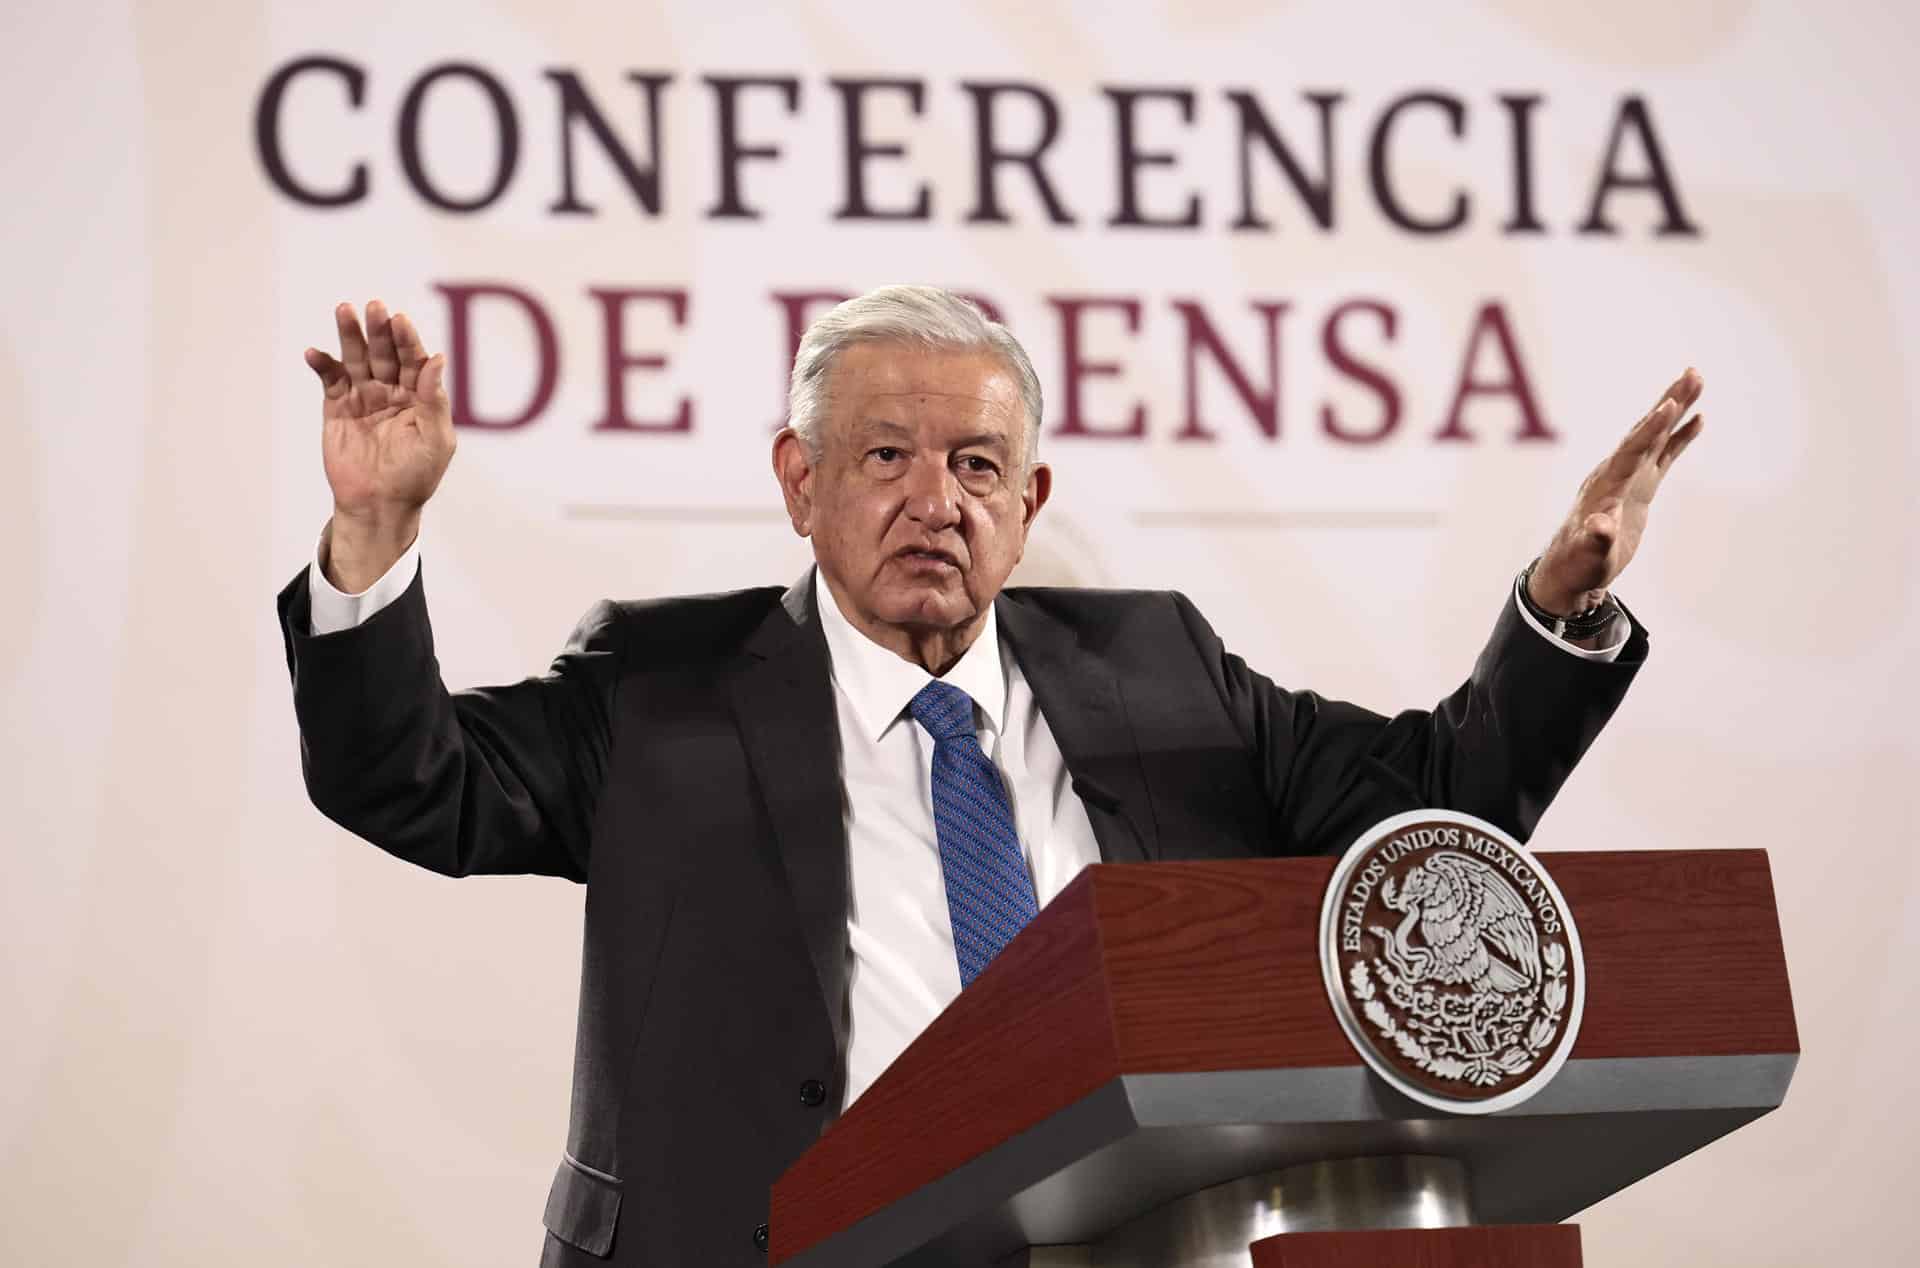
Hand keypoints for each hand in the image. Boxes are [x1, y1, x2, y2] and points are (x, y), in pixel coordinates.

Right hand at [304, 301, 454, 591]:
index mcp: (420, 396)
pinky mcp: (337, 408)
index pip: (415, 360)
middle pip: (385, 352)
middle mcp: (392, 391)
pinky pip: (330, 380)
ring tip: (344, 310)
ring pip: (356, 358)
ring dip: (350, 335)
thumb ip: (435, 400)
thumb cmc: (415, 476)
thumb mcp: (435, 439)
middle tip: (374, 307)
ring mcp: (364, 397)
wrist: (379, 505)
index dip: (408, 339)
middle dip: (379, 329)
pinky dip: (322, 364)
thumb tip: (438, 359)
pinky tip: (316, 352)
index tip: (400, 320)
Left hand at [1529, 368, 1703, 614]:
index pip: (1631, 450)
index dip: (1651, 428)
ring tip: (1697, 379)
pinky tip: (1698, 418)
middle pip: (1646, 431)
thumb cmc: (1579, 563)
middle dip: (1670, 402)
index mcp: (1606, 485)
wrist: (1572, 568)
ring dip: (1677, 408)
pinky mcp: (1639, 486)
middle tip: (1692, 373)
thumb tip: (1601, 526)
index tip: (1670, 403)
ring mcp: (1629, 477)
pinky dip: (1680, 436)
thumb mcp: (1589, 555)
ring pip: (1657, 435)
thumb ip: (1596, 539)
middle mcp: (1616, 472)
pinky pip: (1663, 454)